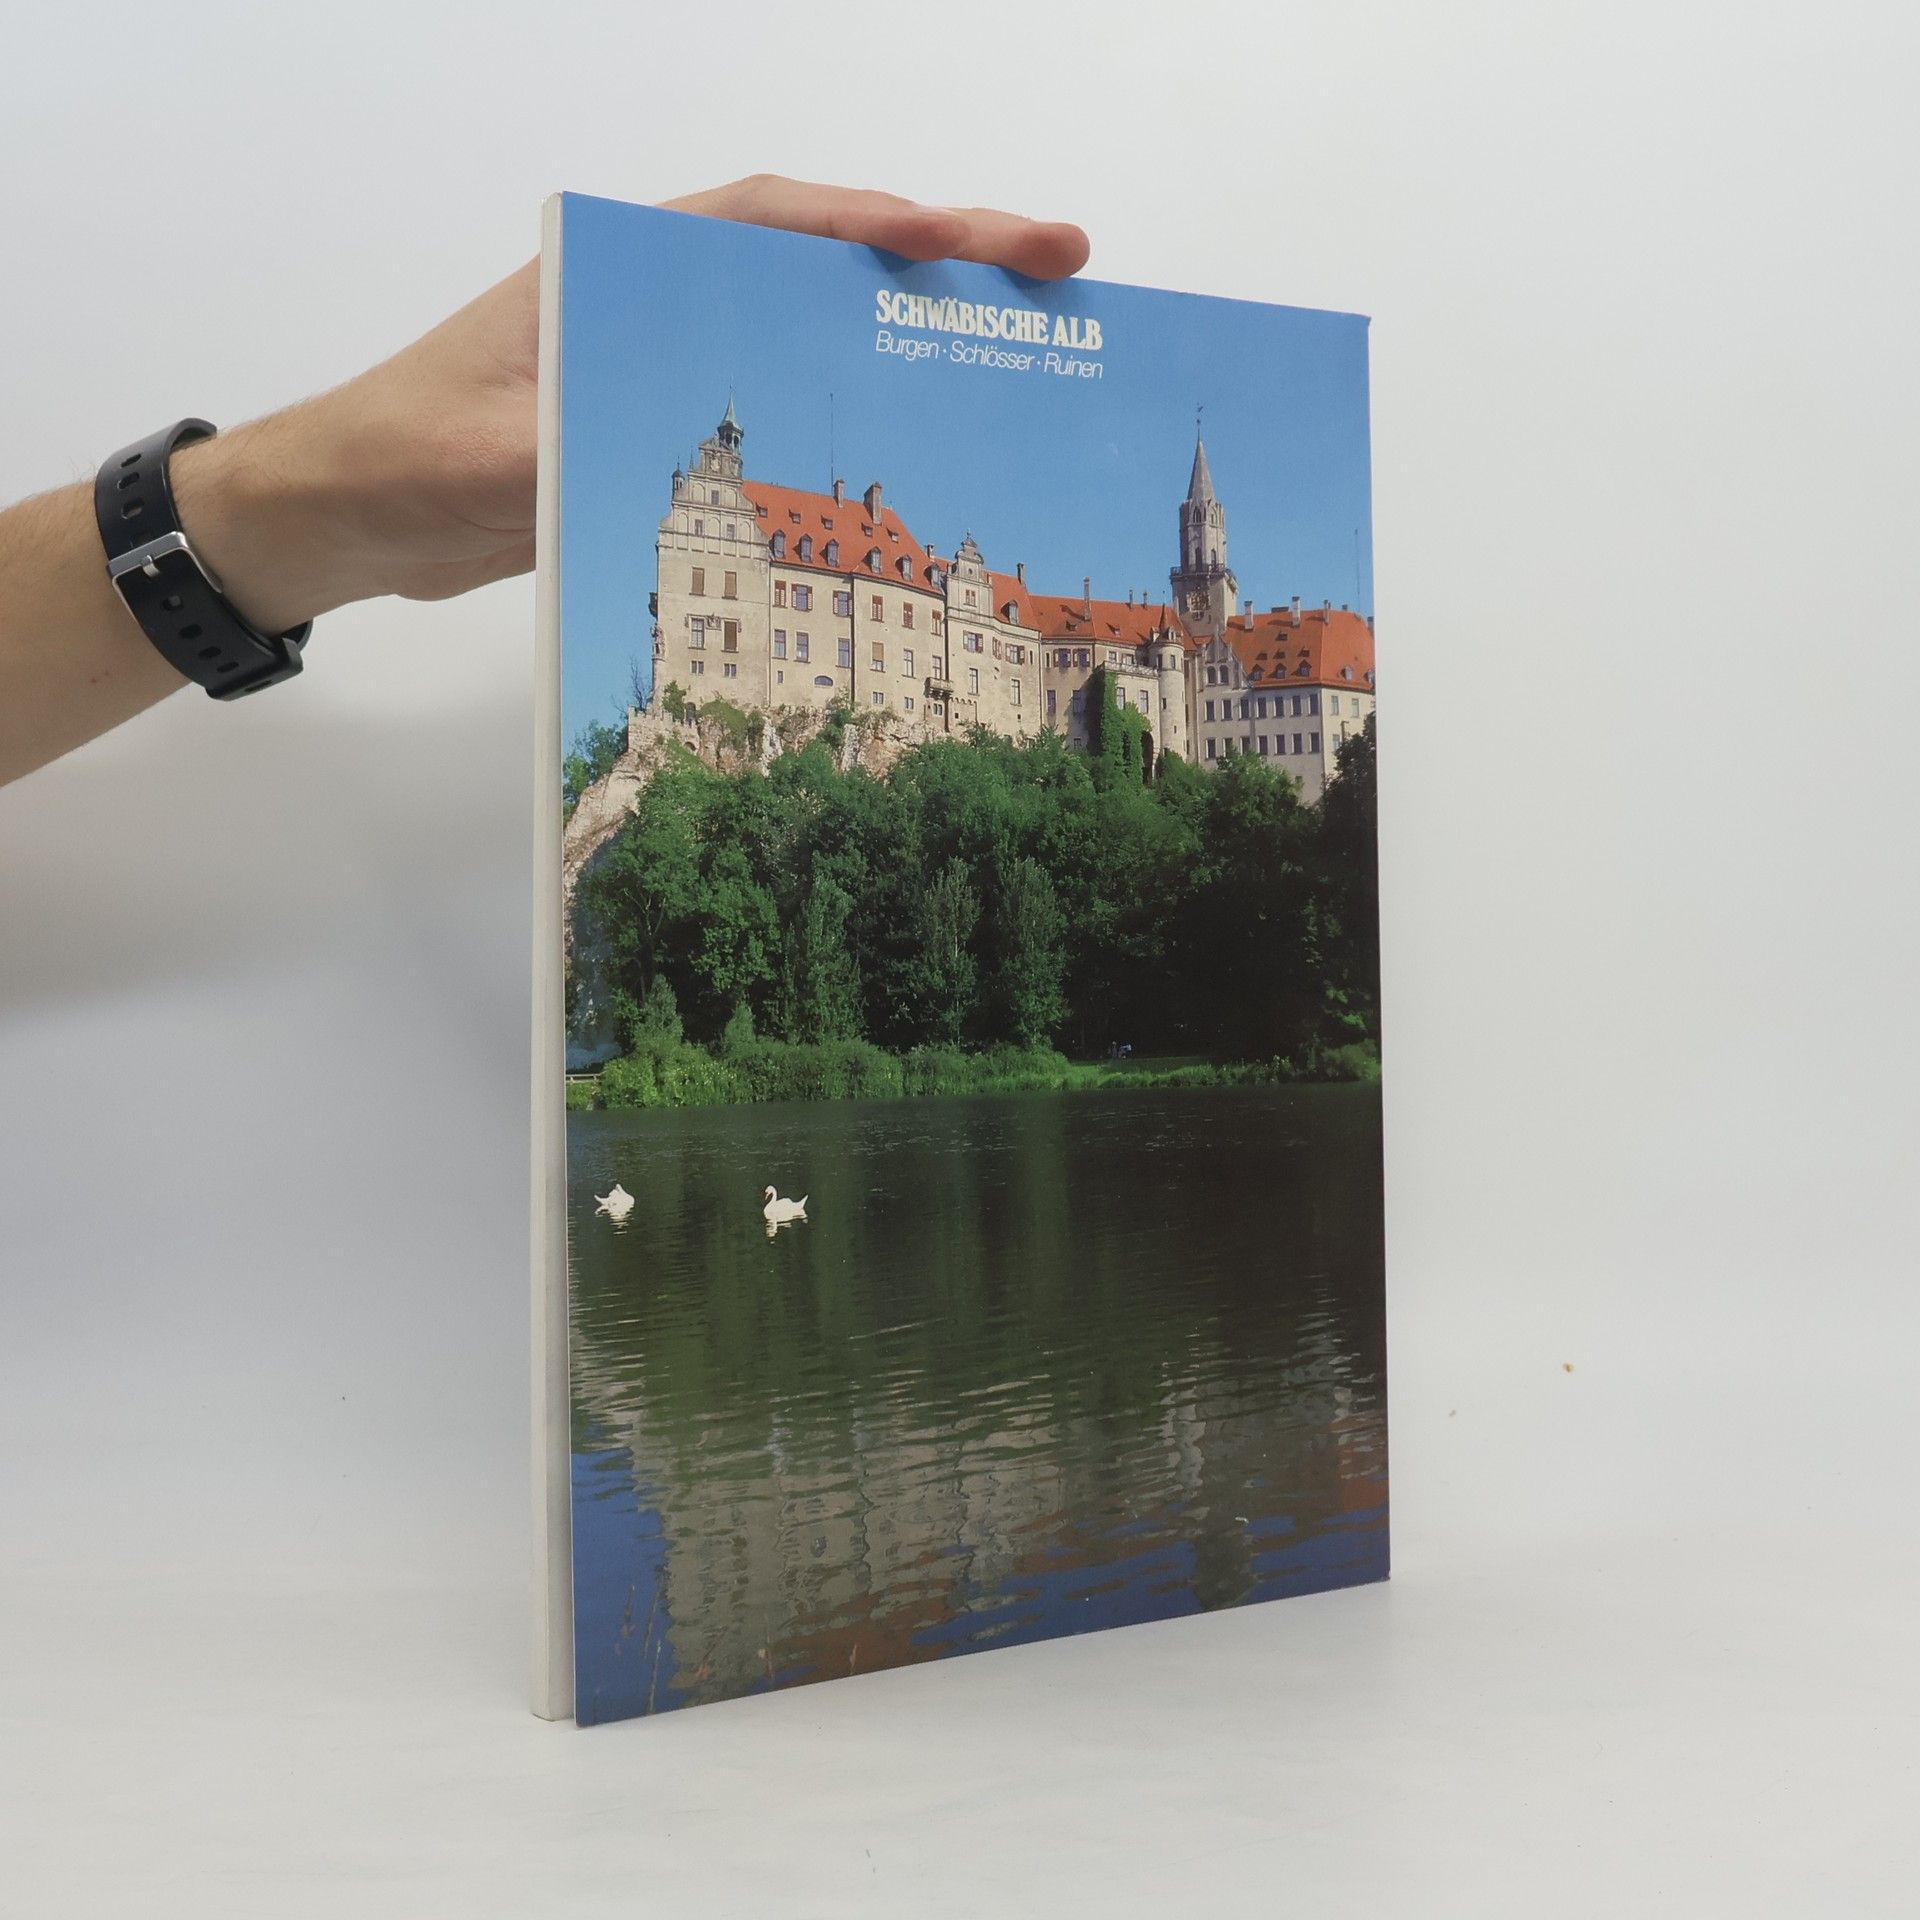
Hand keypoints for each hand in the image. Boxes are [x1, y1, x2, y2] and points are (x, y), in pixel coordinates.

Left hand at [175, 177, 1090, 635]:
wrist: (349, 516)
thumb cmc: (396, 461)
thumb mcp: (480, 461)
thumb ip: (565, 455)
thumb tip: (669, 476)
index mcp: (613, 267)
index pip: (764, 219)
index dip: (870, 219)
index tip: (962, 232)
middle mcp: (654, 299)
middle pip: (818, 259)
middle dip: (942, 256)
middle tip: (1062, 263)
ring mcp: (668, 362)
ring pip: (815, 327)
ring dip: (917, 331)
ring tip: (1031, 343)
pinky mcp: (668, 428)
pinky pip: (786, 403)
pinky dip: (858, 406)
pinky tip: (931, 431)